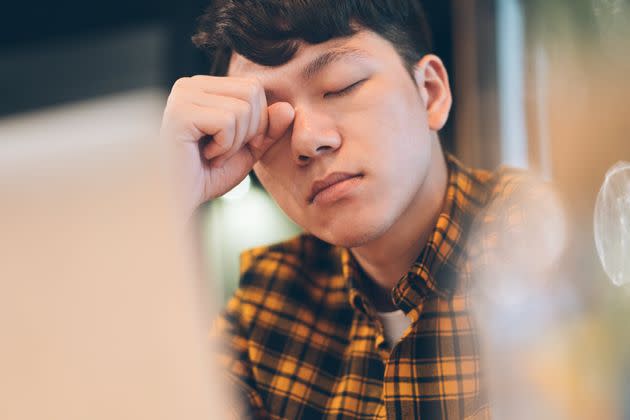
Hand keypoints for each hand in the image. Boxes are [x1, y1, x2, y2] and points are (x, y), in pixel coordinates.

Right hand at [160, 75, 294, 216]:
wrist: (179, 200)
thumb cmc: (207, 175)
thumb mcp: (247, 151)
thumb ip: (268, 129)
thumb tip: (288, 108)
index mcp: (204, 87)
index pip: (253, 87)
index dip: (257, 121)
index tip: (234, 145)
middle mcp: (190, 84)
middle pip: (252, 92)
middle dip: (249, 130)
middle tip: (223, 151)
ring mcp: (182, 95)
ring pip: (243, 108)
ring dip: (235, 142)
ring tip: (212, 155)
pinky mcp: (180, 112)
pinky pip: (228, 121)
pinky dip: (224, 146)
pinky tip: (204, 156)